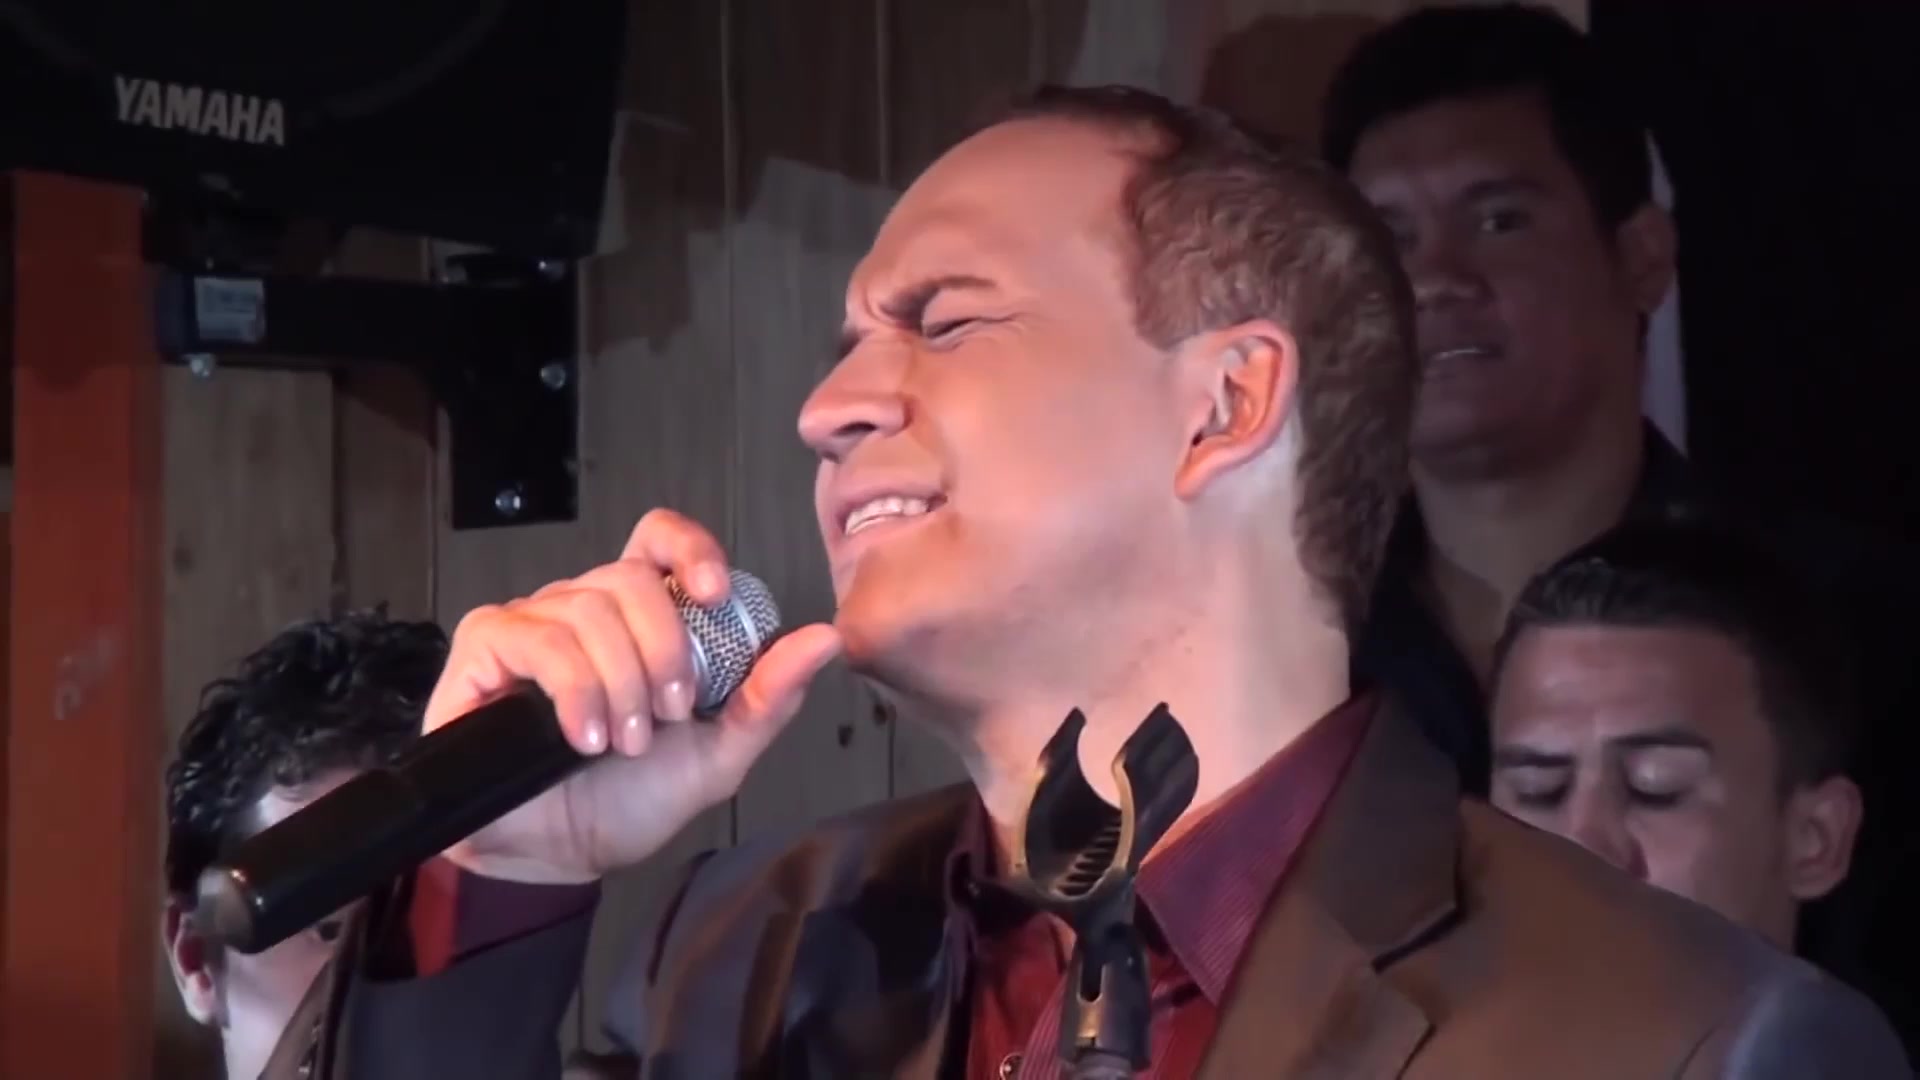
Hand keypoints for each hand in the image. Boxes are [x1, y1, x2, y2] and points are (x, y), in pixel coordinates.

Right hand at [424, 509, 842, 883]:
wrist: (562, 857)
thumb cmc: (631, 799)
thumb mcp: (717, 753)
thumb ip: (769, 697)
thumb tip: (826, 637)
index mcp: (639, 619)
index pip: (659, 538)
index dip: (690, 550)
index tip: (716, 594)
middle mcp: (583, 608)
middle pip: (631, 578)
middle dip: (663, 652)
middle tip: (669, 716)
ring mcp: (530, 624)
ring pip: (586, 610)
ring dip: (619, 684)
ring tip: (623, 743)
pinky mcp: (484, 649)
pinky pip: (535, 637)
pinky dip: (572, 688)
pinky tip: (582, 735)